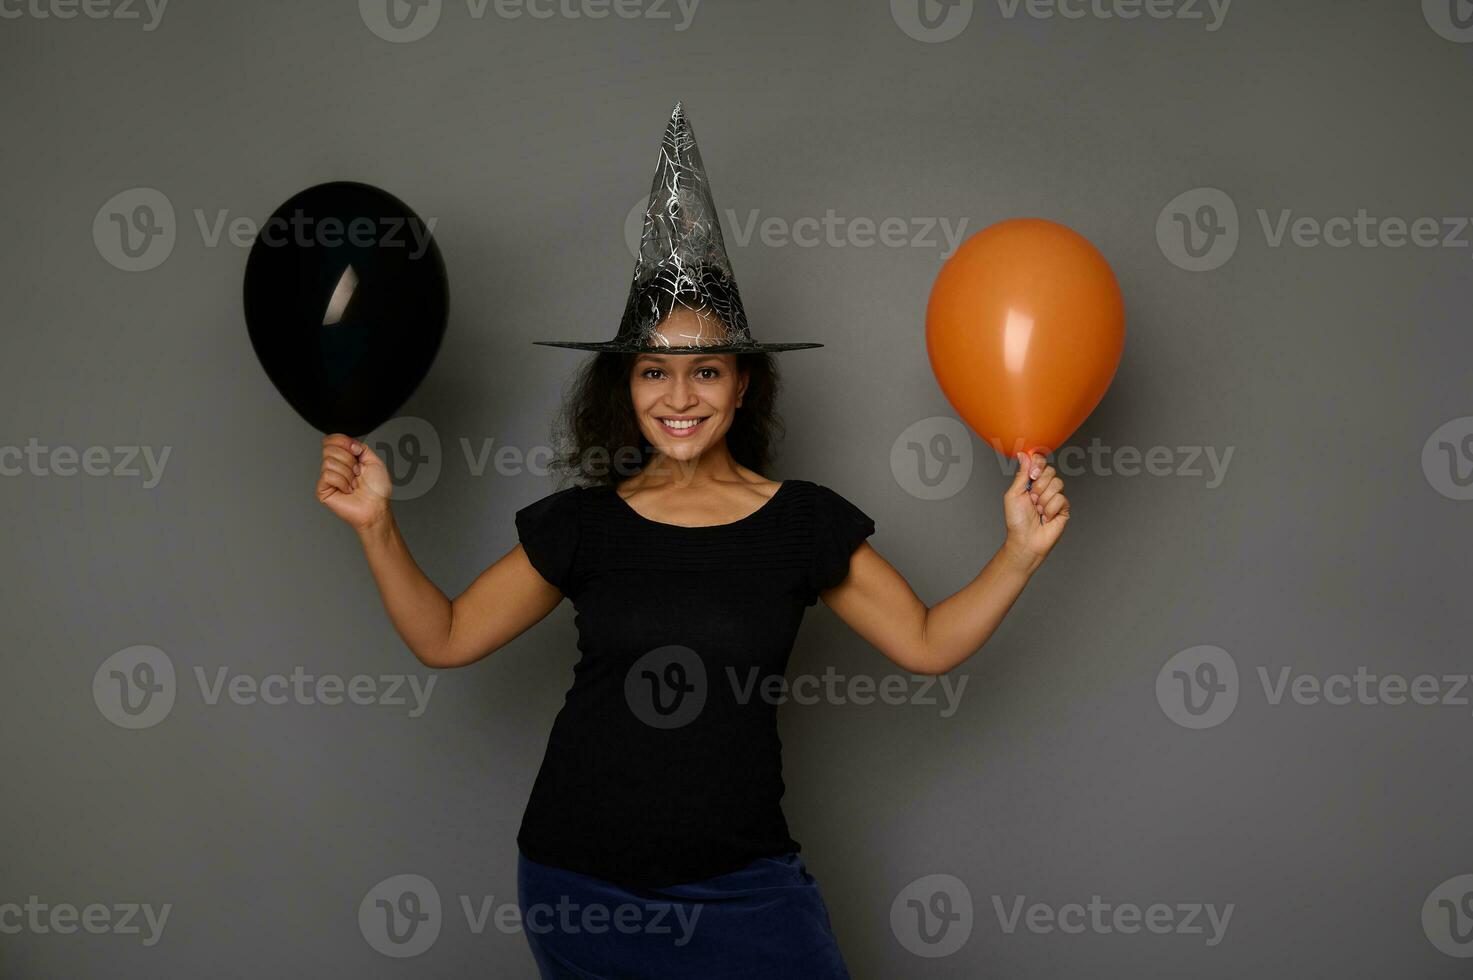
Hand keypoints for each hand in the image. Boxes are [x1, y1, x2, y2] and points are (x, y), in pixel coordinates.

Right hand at [316, 434, 391, 531]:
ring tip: (354, 483)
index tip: (356, 450)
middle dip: (348, 459)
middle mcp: (335, 466)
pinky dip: (342, 482)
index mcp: (345, 458)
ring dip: (347, 473)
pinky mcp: (322, 489)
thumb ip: (361, 447)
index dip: (342, 441)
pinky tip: (347, 490)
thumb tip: (349, 442)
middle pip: (328, 448)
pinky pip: (327, 475)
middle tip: (357, 472)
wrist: (377, 506)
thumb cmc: (377, 489)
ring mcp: (328, 478)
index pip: (331, 440)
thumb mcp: (373, 461)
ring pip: (328, 462)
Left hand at [1002, 451, 1069, 568]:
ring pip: (1057, 484)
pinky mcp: (1064, 508)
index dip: (1038, 464)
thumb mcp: (1014, 494)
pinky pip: (1061, 499)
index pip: (1040, 462)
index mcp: (1031, 482)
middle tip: (1032, 498)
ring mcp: (1055, 497)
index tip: (1033, 474)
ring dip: (1043, 500)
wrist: (1025, 540)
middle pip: (1050, 471)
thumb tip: (1023, 455)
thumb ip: (1022, 474)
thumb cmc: (1017, 520)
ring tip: (1038, 510)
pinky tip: (1046, 517)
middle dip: (1039, 486)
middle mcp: (1044, 487)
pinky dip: (1050, 509)